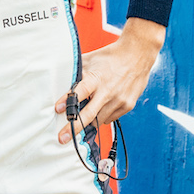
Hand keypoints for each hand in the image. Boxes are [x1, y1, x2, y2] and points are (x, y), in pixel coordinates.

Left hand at [54, 18, 164, 144]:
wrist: (137, 55)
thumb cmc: (110, 57)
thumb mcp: (90, 60)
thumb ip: (77, 72)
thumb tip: (61, 81)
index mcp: (96, 78)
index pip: (79, 92)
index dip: (67, 102)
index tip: (57, 110)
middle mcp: (108, 91)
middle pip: (88, 114)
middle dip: (74, 128)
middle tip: (62, 138)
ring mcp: (119, 100)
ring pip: (99, 120)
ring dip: (90, 121)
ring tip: (84, 116)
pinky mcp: (128, 105)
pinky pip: (110, 119)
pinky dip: (103, 117)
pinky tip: (102, 106)